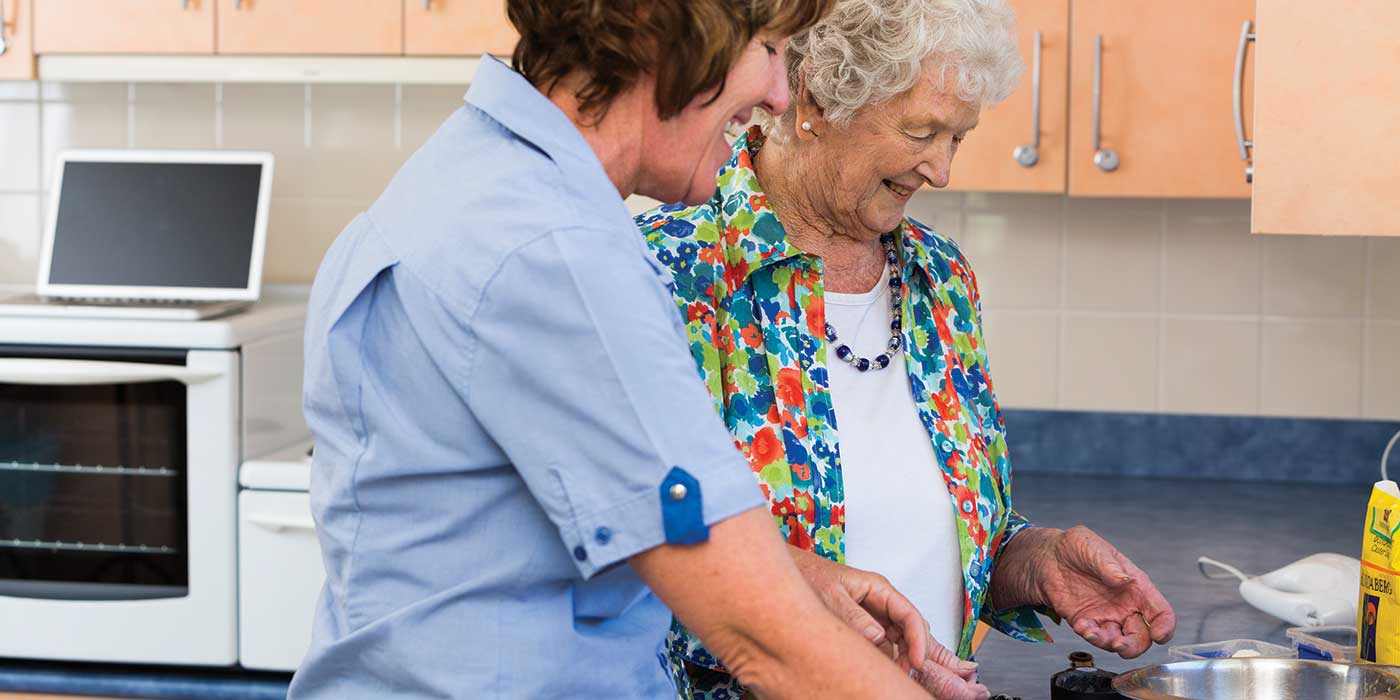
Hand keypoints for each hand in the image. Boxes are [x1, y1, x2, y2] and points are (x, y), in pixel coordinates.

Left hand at [788, 547, 989, 699]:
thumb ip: (854, 616)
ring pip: (907, 642)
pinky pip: (891, 646)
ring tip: (951, 681)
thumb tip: (877, 637)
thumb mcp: (829, 596)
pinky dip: (903, 661)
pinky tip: (914, 673)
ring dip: (922, 661)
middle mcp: (881, 603)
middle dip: (937, 654)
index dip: (917, 641)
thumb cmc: (807, 574)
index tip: (916, 663)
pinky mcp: (867, 628)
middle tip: (963, 676)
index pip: (909, 616)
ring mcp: (876, 616)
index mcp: (878, 588)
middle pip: (916, 631)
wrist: (787, 570)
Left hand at [1033, 526, 1175, 657]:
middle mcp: (1125, 606)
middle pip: (1142, 636)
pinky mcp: (1086, 622)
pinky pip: (1095, 637)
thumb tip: (1123, 579)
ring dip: (1110, 644)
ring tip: (1093, 633)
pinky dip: (1090, 636)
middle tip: (1120, 644)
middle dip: (1135, 645)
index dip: (1165, 626)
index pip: (1161, 612)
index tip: (1159, 636)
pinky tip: (1081, 626)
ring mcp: (1106, 616)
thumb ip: (1109, 564)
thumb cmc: (1076, 547)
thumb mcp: (1092, 547)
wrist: (1047, 556)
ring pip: (1120, 642)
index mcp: (1136, 588)